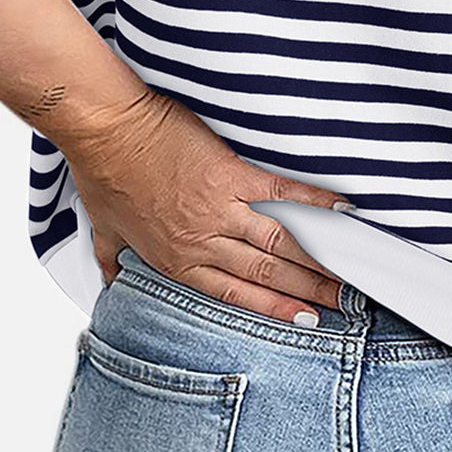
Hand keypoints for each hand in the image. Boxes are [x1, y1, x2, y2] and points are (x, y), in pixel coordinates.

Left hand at [61, 86, 351, 321]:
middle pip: (268, 273)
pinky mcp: (229, 174)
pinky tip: (339, 211)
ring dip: (318, 259)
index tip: (307, 321)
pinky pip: (280, 194)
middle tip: (344, 302)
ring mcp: (218, 210)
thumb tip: (111, 281)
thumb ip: (113, 260)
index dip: (276, 310)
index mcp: (177, 260)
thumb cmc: (103, 173)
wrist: (105, 130)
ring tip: (348, 271)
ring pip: (279, 243)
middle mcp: (202, 243)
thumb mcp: (105, 229)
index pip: (237, 294)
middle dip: (310, 291)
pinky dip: (312, 202)